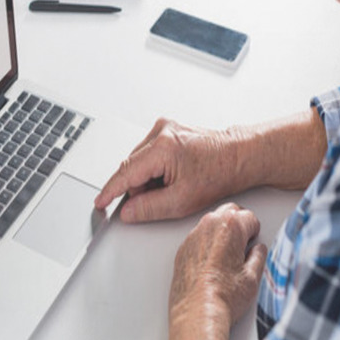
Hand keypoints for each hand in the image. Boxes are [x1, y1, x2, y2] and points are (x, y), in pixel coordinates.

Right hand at [94, 118, 244, 222]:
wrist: (238, 156)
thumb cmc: (219, 173)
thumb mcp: (182, 201)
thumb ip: (149, 208)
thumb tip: (128, 211)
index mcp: (162, 147)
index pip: (125, 173)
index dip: (110, 191)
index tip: (100, 202)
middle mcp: (160, 132)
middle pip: (131, 167)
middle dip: (139, 188)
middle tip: (159, 199)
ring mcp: (163, 128)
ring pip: (139, 161)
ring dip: (147, 178)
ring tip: (172, 185)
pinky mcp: (167, 130)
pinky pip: (148, 154)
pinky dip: (154, 169)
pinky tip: (172, 175)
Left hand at [167, 203, 267, 339]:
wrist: (197, 313)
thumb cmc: (224, 297)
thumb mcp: (253, 277)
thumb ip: (259, 256)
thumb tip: (258, 251)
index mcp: (230, 227)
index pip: (249, 216)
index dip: (255, 230)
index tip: (254, 241)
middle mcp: (208, 226)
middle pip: (229, 212)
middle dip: (239, 224)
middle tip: (244, 244)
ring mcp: (192, 237)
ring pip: (211, 223)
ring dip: (221, 232)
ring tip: (228, 256)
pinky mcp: (182, 250)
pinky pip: (197, 237)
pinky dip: (206, 244)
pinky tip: (213, 263)